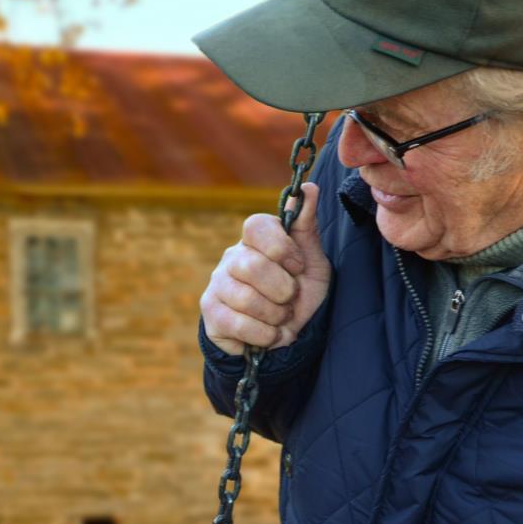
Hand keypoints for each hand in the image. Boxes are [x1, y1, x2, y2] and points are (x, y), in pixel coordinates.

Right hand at [200, 183, 330, 354]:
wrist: (288, 335)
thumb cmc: (299, 292)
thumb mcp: (312, 261)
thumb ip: (306, 226)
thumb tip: (308, 188)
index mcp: (255, 240)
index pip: (255, 225)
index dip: (281, 248)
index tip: (298, 267)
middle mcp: (231, 257)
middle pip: (253, 266)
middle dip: (283, 290)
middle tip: (290, 299)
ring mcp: (217, 284)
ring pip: (246, 299)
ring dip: (275, 316)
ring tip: (280, 318)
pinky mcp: (211, 313)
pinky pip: (238, 324)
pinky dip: (264, 335)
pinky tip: (269, 334)